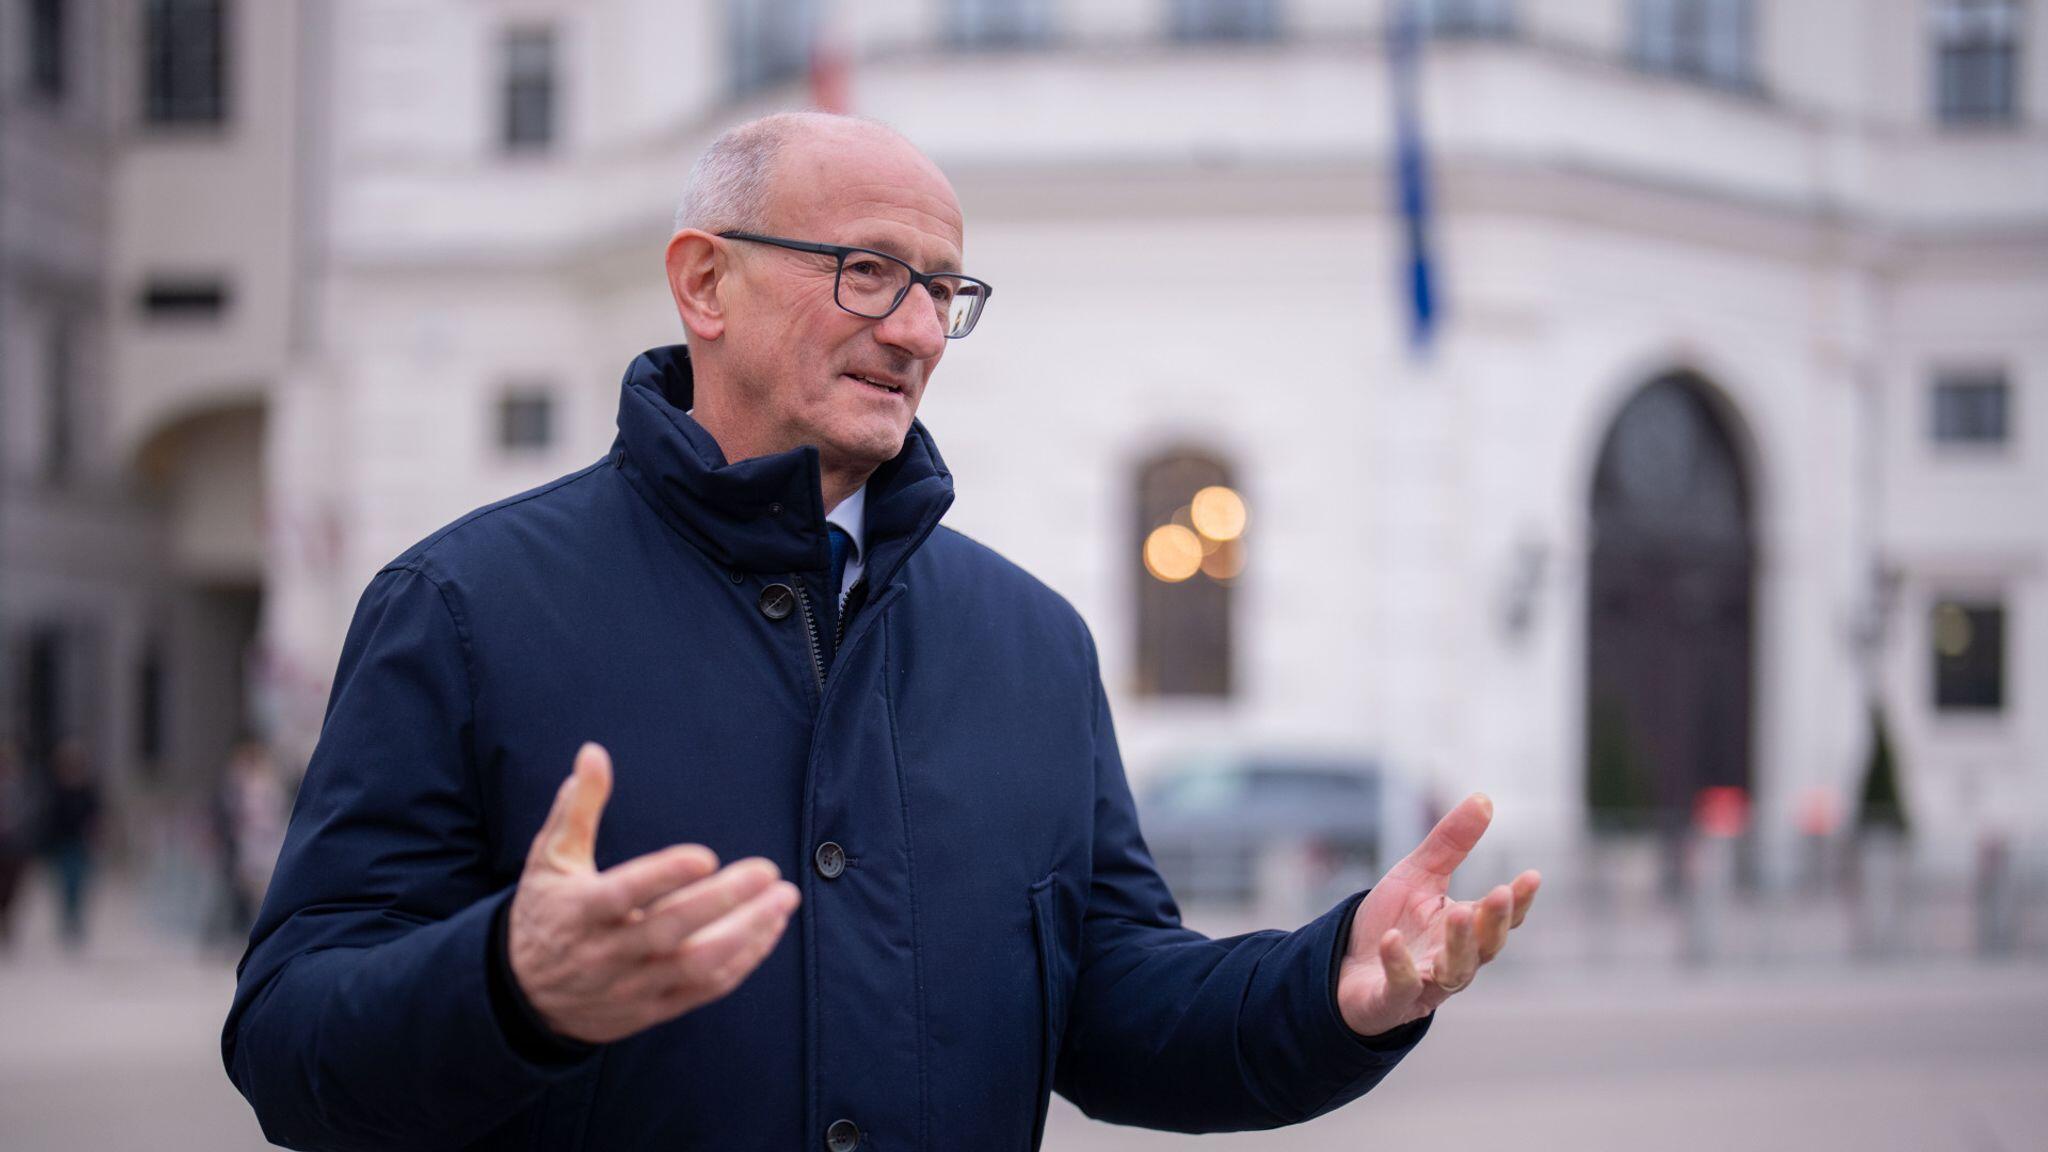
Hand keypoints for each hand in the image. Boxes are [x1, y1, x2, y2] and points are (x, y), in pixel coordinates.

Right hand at [507, 742, 801, 1044]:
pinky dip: (743, 961)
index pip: (624, 893)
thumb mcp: (550, 859)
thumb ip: (577, 808)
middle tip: (769, 872)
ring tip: (784, 900)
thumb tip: (593, 752)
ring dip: (747, 933)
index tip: (706, 855)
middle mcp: (606, 952)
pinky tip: (770, 929)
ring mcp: (631, 985)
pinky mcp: (653, 1009)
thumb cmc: (546, 911)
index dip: (664, 876)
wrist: (526, 998)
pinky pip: (706, 989)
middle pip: (670, 929)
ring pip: (696, 965)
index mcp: (579, 911)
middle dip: (724, 901)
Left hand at [1336, 793, 1539, 1037]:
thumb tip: (1484, 798)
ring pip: (1454, 972)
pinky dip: (1399, 965)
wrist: (1342, 965)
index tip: (1531, 876)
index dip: (1518, 901)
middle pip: (1485, 947)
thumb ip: (1450, 843)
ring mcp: (1425, 984)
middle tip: (1498, 894)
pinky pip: (1401, 986)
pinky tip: (1393, 939)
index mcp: (1464, 930)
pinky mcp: (1390, 1000)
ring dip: (1459, 945)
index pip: (1500, 918)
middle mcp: (1453, 960)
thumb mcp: (1418, 875)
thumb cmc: (1390, 922)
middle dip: (1493, 922)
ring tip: (1457, 913)